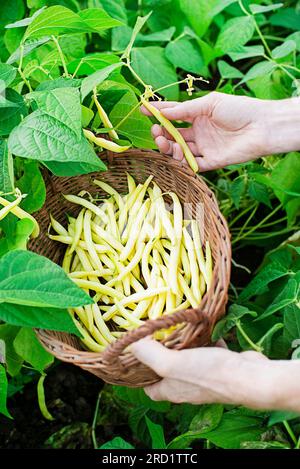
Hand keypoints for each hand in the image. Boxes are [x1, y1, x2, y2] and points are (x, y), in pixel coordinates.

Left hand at [131, 338, 299, 410]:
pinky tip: (203, 327)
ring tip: (176, 327)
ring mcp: (205, 377)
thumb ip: (150, 354)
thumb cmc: (210, 373)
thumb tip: (131, 344)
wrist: (251, 378)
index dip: (139, 375)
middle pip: (168, 372)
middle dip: (161, 354)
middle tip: (156, 333)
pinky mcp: (221, 366)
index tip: (136, 355)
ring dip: (183, 346)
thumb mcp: (172, 363)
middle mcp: (187, 386)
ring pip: (188, 360)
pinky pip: (209, 352)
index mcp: (172, 390)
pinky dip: (205, 341)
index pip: (150, 389)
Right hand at [141, 92, 299, 170]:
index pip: (174, 114)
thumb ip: (185, 109)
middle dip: (161, 133)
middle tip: (155, 131)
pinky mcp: (211, 162)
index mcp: (199, 115)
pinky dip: (182, 162)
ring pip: (180, 151)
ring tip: (164, 142)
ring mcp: (204, 147)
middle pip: (174, 135)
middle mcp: (200, 132)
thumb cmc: (239, 109)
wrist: (261, 126)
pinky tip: (176, 155)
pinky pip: (192, 165)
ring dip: (169, 147)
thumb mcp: (209, 104)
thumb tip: (163, 112)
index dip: (158, 113)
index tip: (143, 109)